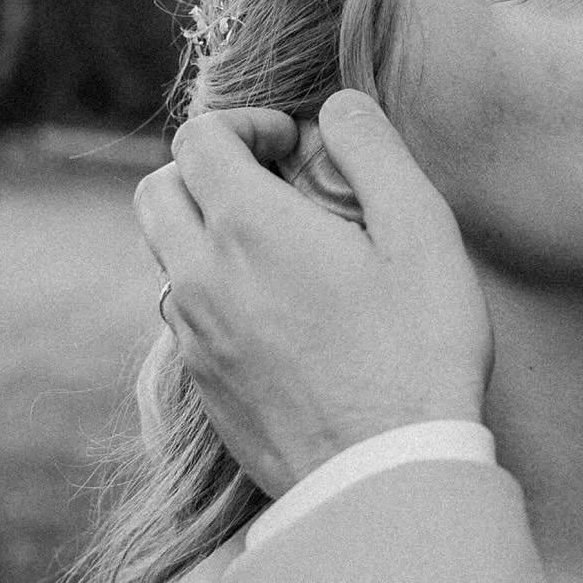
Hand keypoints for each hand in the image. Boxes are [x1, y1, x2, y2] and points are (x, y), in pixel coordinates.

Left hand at [134, 90, 492, 498]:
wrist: (387, 474)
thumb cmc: (419, 350)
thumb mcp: (423, 230)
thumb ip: (373, 149)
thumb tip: (337, 108)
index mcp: (250, 228)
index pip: (198, 137)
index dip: (247, 123)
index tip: (296, 146)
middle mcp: (201, 278)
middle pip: (159, 190)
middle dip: (208, 170)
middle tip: (276, 187)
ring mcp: (196, 339)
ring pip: (166, 255)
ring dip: (208, 231)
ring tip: (283, 250)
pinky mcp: (204, 389)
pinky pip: (186, 316)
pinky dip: (216, 291)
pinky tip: (283, 314)